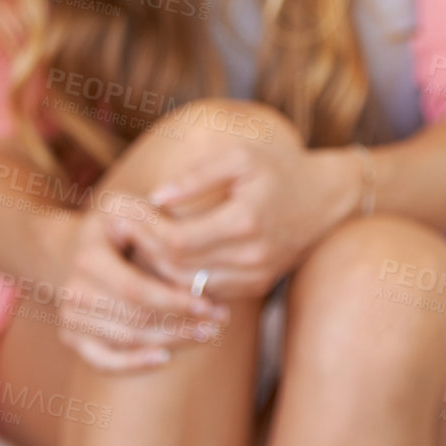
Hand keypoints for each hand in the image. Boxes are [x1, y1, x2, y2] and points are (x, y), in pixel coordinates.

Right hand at [50, 191, 230, 372]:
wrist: (72, 247)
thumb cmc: (114, 226)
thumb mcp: (128, 208)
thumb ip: (154, 219)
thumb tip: (188, 237)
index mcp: (88, 258)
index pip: (135, 289)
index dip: (173, 301)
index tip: (209, 304)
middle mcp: (73, 291)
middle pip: (134, 319)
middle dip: (180, 323)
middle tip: (219, 321)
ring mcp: (70, 317)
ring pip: (126, 341)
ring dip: (170, 341)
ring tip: (207, 333)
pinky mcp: (72, 337)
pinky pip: (103, 361)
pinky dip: (133, 364)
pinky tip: (164, 358)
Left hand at [125, 139, 363, 300]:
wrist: (326, 199)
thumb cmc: (280, 168)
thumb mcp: (241, 157)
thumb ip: (198, 176)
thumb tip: (155, 197)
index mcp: (245, 219)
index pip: (177, 239)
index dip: (144, 228)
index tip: (121, 210)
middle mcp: (251, 255)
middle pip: (177, 265)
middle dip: (143, 245)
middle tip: (118, 225)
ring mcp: (255, 275)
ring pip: (186, 284)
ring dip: (157, 264)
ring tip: (135, 238)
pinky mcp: (256, 286)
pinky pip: (206, 289)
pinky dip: (181, 276)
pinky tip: (164, 253)